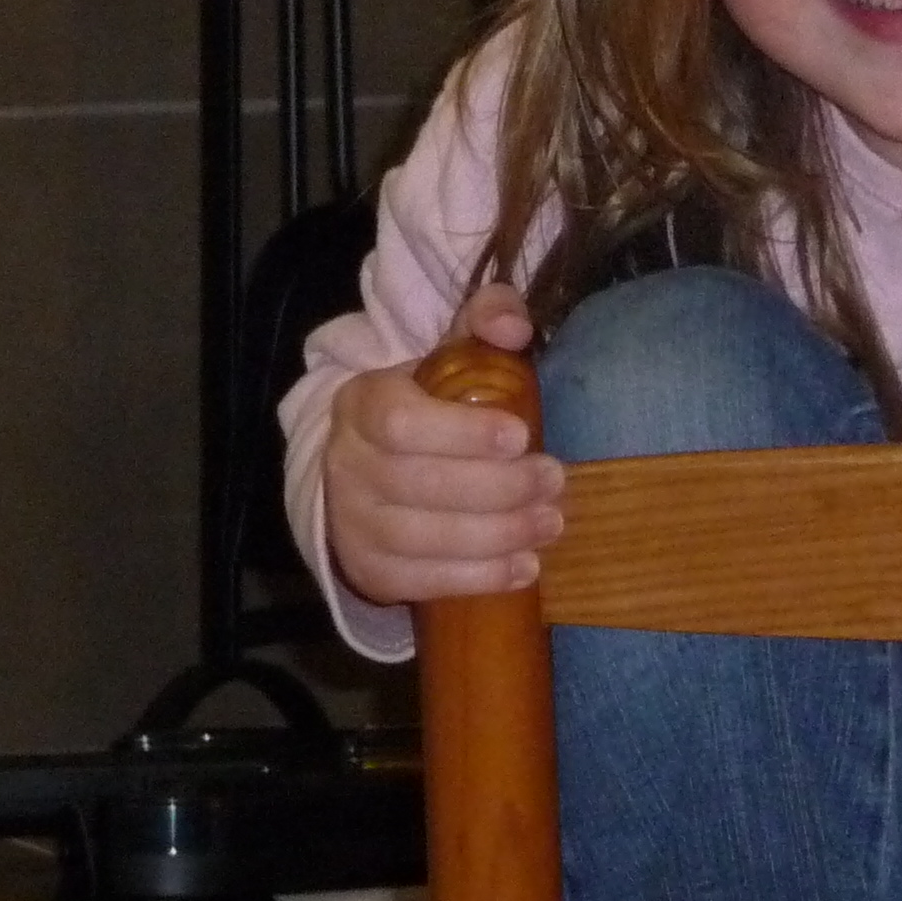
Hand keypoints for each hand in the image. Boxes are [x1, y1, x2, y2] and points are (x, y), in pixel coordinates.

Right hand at [317, 283, 563, 604]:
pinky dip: (478, 578)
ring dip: (498, 536)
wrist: (372, 466)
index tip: (521, 435)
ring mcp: (352, 523)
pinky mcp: (369, 570)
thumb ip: (486, 318)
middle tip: (555, 481)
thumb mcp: (453, 351)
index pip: (400, 422)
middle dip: (499, 488)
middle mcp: (346, 464)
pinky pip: (422, 582)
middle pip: (420, 485)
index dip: (462, 433)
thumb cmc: (430, 404)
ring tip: (551, 523)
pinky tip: (526, 567)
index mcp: (363, 403)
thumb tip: (514, 327)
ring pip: (424, 538)